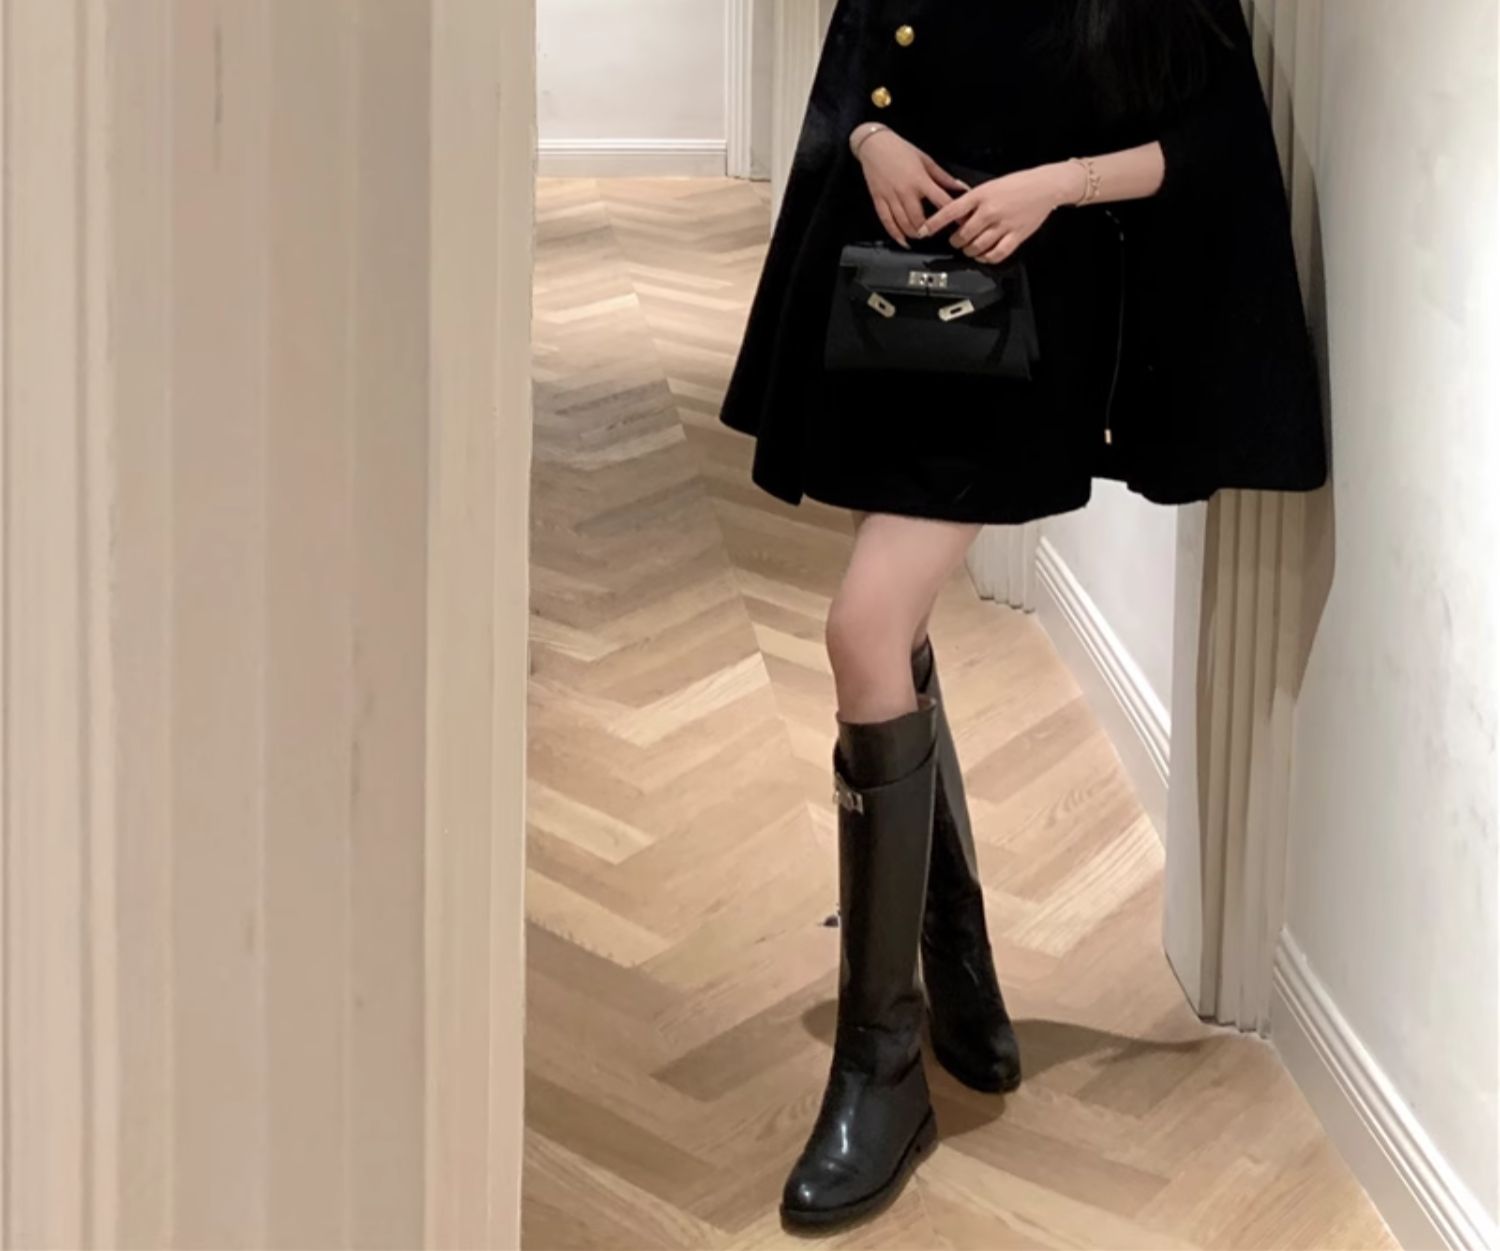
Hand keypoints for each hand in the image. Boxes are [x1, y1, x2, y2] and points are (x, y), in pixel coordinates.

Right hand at [853, 128, 970, 248]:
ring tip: (921, 235)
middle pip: (919, 219)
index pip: (941, 201)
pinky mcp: (879, 200)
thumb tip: (960, 187)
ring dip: (914, 233)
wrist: (875, 145)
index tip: (960, 223)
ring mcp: (891, 197)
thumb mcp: (926, 160)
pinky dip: (895, 234)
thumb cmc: (901, 150)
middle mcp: (905, 191)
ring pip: (903, 224)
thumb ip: (943, 177)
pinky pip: (887, 222)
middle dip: (928, 230)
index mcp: (920, 180)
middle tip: (935, 232)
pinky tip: (902, 240)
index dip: (952, 214)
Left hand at [915, 162, 1080, 261]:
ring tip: (969, 248)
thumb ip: (972, 202)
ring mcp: (1003, 225)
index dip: (934, 223)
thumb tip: (956, 216)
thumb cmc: (1017, 184)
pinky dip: (986, 258)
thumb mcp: (989, 186)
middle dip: (955, 241)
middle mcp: (989, 211)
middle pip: (962, 235)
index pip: (951, 211)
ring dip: (969, 251)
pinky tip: (984, 256)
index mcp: (981, 195)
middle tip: (955, 241)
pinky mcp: (1016, 236)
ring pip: (977, 247)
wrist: (1044, 186)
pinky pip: (996, 254)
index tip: (923, 231)